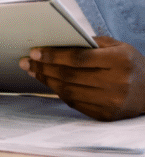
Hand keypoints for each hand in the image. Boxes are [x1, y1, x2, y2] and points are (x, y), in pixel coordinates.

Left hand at [19, 36, 144, 120]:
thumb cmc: (130, 64)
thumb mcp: (118, 47)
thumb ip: (90, 42)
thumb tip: (57, 41)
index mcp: (119, 61)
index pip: (78, 58)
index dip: (53, 55)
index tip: (34, 52)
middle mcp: (116, 83)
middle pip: (69, 75)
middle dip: (44, 67)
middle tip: (26, 62)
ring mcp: (111, 102)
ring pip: (69, 91)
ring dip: (47, 80)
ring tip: (34, 71)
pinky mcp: (106, 115)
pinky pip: (75, 103)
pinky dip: (59, 92)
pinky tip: (49, 83)